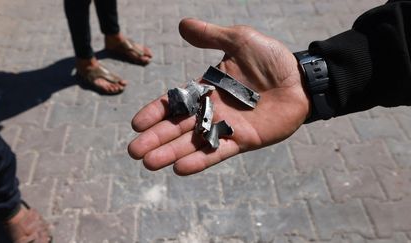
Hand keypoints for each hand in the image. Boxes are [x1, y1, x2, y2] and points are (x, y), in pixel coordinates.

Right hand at [128, 18, 309, 174]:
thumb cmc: (272, 59)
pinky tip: (180, 169)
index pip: (175, 102)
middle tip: (134, 151)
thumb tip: (181, 25)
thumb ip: (210, 36)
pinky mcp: (242, 140)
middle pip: (178, 126)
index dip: (155, 112)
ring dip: (171, 153)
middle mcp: (212, 110)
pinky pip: (217, 152)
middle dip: (156, 138)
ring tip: (149, 164)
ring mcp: (226, 127)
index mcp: (207, 88)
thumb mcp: (238, 40)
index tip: (136, 123)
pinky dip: (200, 160)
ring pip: (193, 142)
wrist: (301, 79)